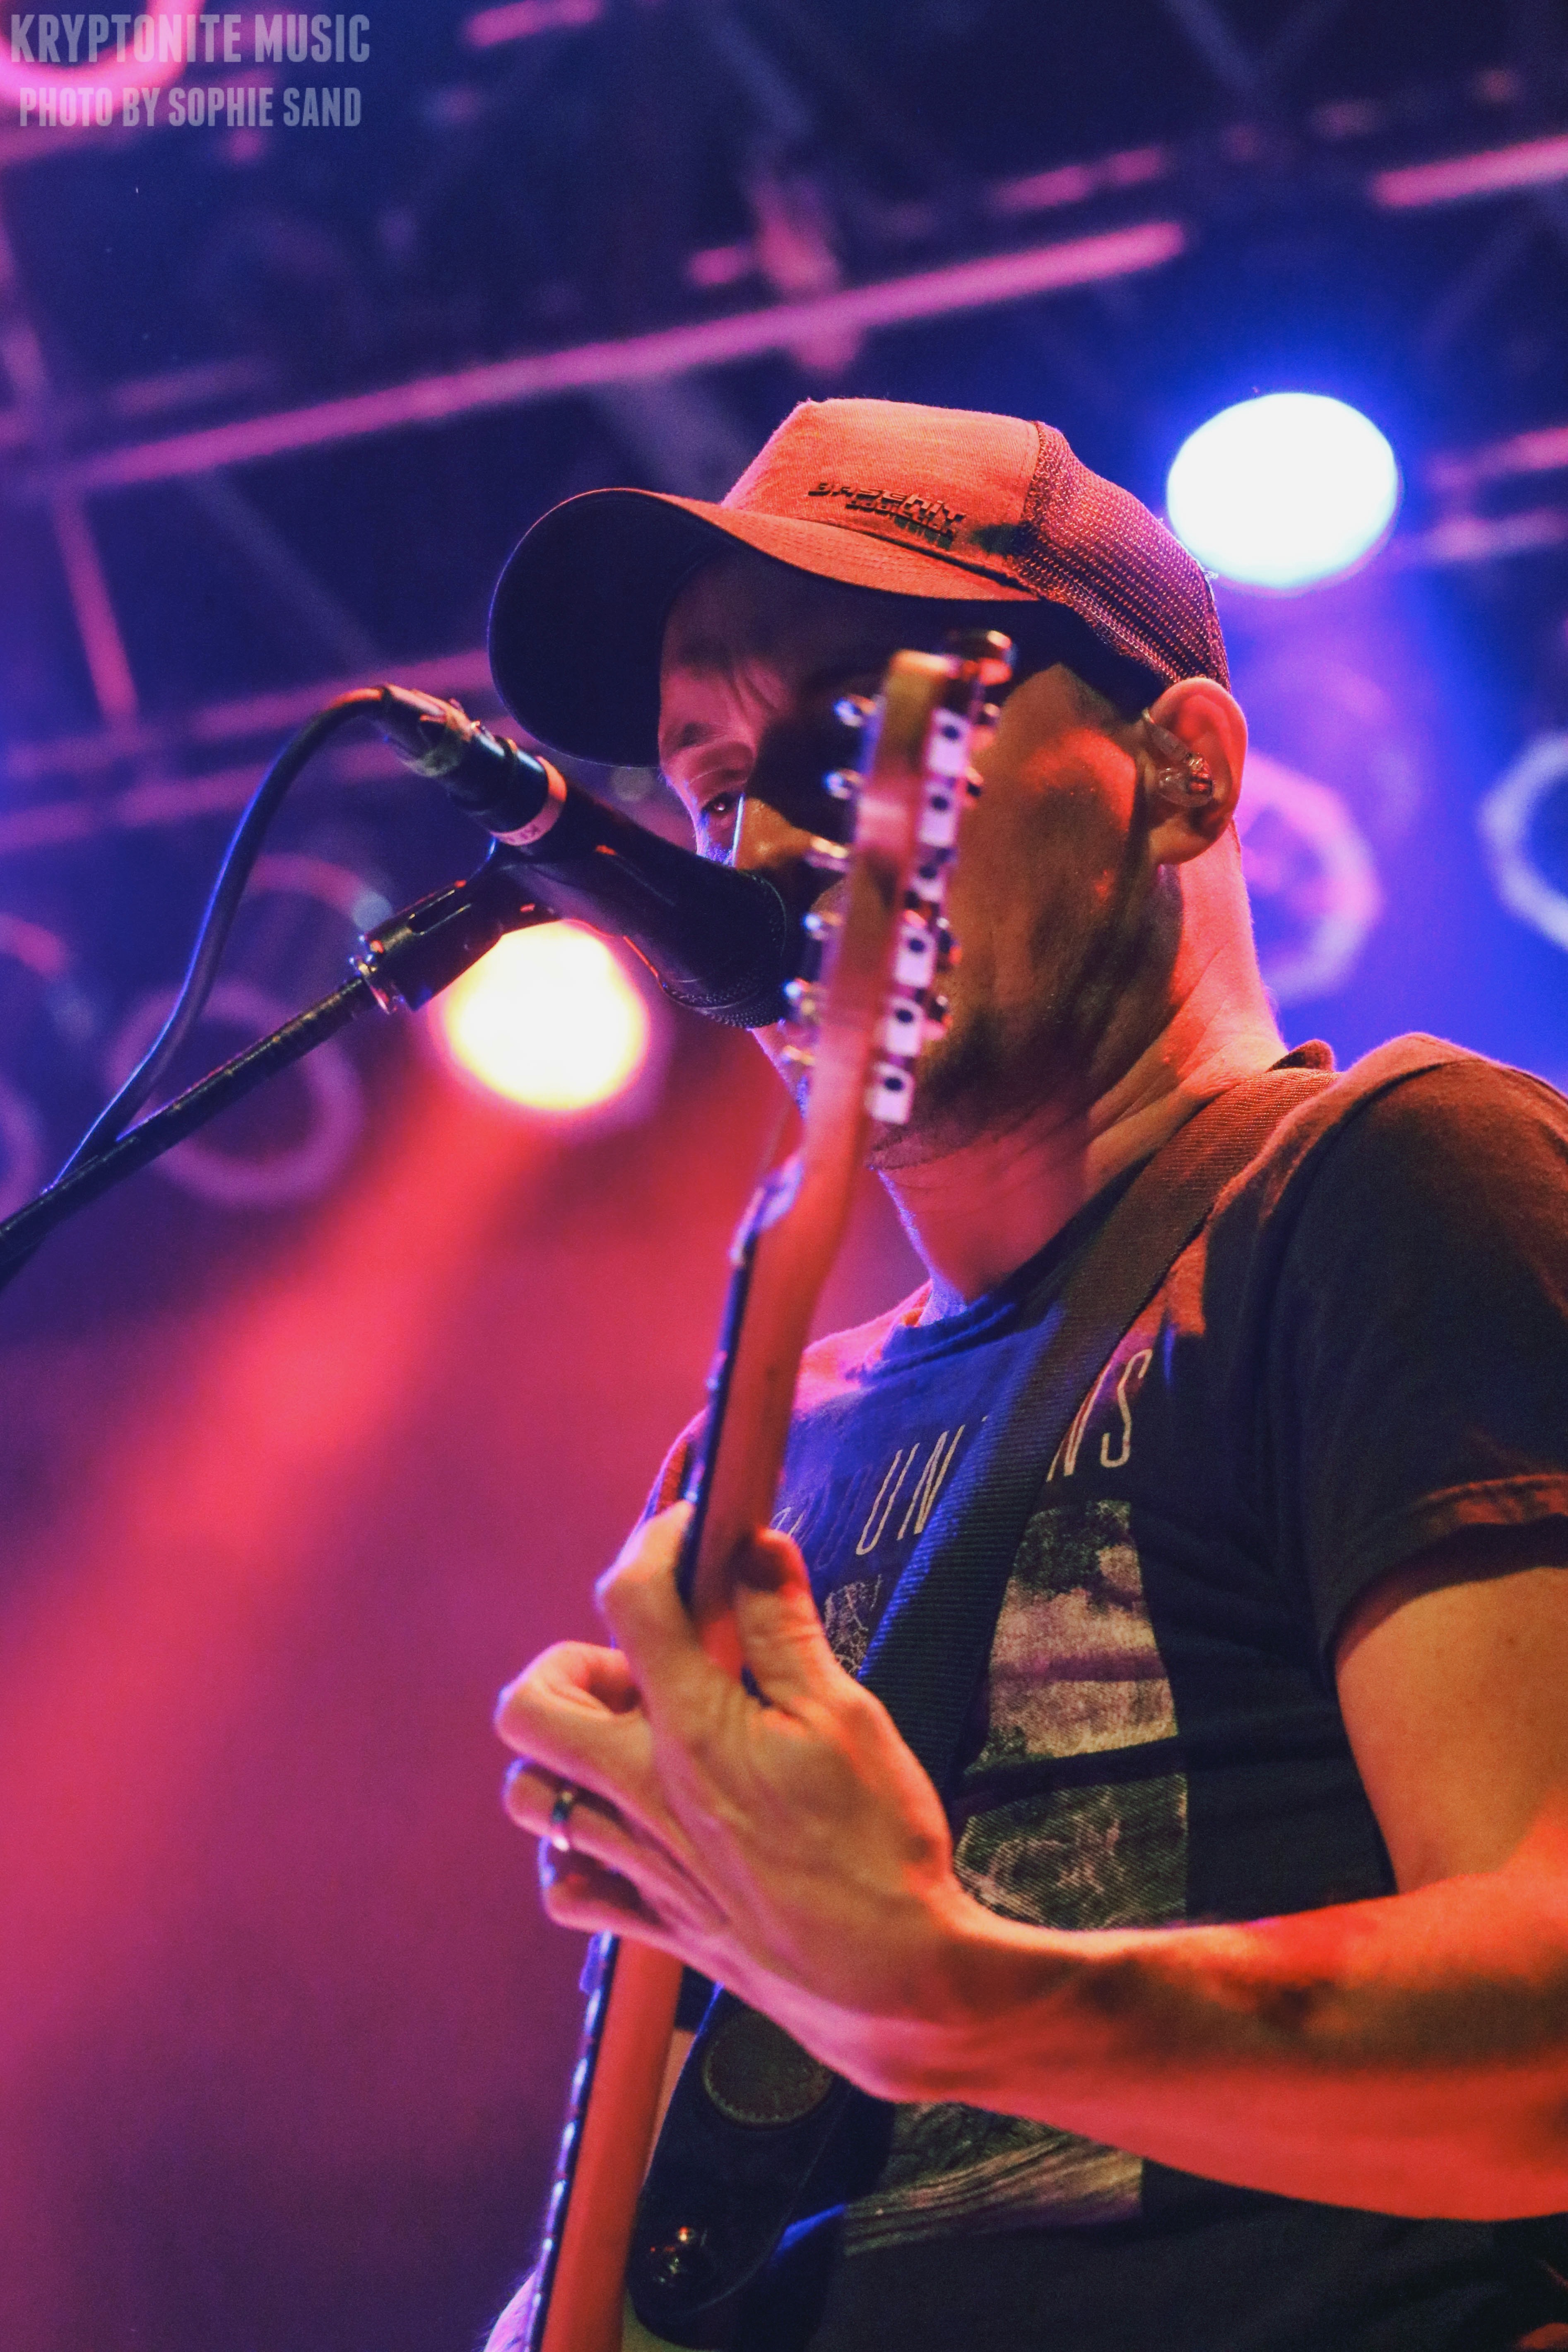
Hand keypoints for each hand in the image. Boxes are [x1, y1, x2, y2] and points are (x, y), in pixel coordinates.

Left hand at [494, 1504, 985, 2092]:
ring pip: (531, 1797)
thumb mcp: (847, 1715)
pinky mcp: (654, 1924)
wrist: (892, 1983)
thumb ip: (785, 1629)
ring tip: (628, 1744)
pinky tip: (622, 1834)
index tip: (688, 1532)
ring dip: (562, 1758)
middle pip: (528, 1705)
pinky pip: (567, 1891)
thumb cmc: (877, 1842)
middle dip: (566, 1665)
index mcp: (693, 1727)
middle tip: (635, 1669)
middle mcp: (644, 1791)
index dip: (653, 1542)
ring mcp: (640, 1863)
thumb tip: (754, 1547)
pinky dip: (575, 1858)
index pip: (632, 1601)